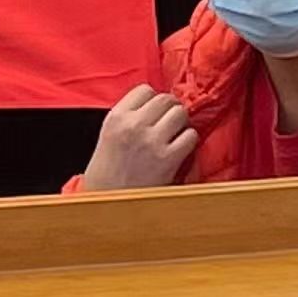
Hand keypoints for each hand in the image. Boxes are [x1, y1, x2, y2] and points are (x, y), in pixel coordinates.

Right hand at [78, 87, 199, 190]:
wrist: (107, 207)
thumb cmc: (107, 174)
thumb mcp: (109, 136)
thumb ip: (129, 117)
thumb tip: (157, 105)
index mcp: (116, 117)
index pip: (145, 89)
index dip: (153, 100)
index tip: (155, 111)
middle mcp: (134, 124)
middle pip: (166, 99)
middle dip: (171, 109)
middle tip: (170, 122)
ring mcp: (151, 141)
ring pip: (180, 113)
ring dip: (182, 123)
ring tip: (176, 134)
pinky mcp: (167, 159)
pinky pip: (190, 136)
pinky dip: (189, 141)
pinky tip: (181, 150)